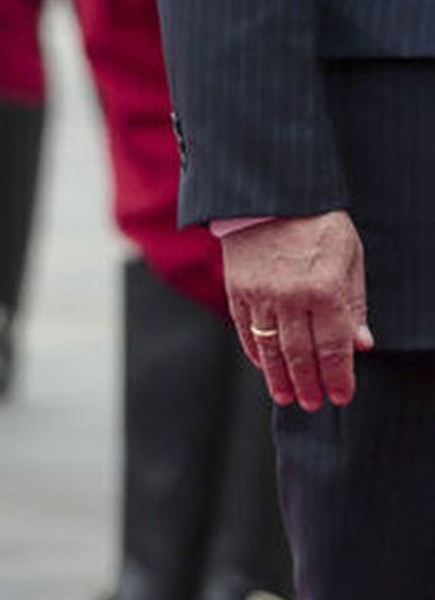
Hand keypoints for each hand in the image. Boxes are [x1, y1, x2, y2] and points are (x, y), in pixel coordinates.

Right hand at [222, 210, 371, 410]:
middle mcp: (291, 296)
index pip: (333, 346)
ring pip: (271, 349)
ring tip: (287, 397)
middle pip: (300, 354)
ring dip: (280, 378)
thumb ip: (355, 304)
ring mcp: (260, 295)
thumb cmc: (319, 224)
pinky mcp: (237, 290)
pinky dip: (256, 353)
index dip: (338, 376)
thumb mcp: (350, 257)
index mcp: (325, 288)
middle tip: (313, 404)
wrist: (273, 195)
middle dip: (309, 383)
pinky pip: (246, 331)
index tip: (341, 396)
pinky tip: (265, 368)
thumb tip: (362, 345)